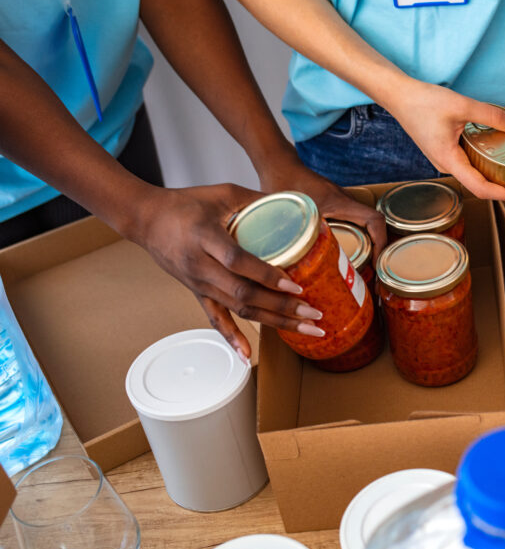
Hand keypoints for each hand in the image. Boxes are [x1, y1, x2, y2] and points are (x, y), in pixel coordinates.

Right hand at [123, 183, 323, 359]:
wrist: (147, 220)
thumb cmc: (185, 203)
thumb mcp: (223, 193)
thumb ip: (257, 200)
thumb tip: (297, 205)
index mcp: (206, 237)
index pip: (238, 262)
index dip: (266, 276)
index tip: (295, 286)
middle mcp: (201, 266)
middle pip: (243, 294)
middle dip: (282, 307)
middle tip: (314, 314)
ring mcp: (199, 283)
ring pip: (237, 309)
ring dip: (273, 322)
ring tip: (305, 330)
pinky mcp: (197, 293)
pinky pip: (216, 319)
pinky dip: (232, 338)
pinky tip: (246, 355)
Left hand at [257, 153, 386, 255]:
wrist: (277, 163)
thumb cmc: (281, 181)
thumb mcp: (287, 213)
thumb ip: (291, 235)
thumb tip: (287, 263)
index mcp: (339, 202)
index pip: (374, 219)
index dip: (381, 241)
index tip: (376, 262)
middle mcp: (344, 201)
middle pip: (373, 224)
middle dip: (377, 248)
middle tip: (371, 270)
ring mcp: (339, 202)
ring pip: (364, 223)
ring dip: (368, 243)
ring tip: (362, 266)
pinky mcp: (333, 204)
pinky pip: (352, 221)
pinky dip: (356, 237)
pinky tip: (344, 252)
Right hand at [387, 82, 504, 200]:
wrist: (399, 96)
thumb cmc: (423, 101)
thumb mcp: (462, 105)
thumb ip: (492, 116)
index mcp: (449, 161)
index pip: (481, 189)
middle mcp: (446, 166)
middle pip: (479, 185)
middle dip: (504, 187)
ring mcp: (444, 160)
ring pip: (473, 174)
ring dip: (495, 174)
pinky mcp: (444, 152)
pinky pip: (467, 163)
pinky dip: (484, 161)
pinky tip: (496, 151)